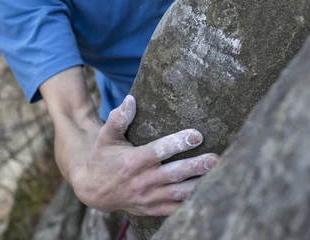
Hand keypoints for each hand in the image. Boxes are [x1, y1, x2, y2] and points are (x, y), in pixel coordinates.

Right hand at [69, 95, 217, 215]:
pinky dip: (191, 203)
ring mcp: (148, 198)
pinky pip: (175, 209)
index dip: (178, 143)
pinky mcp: (151, 209)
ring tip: (217, 174)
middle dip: (196, 166)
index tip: (197, 135)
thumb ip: (118, 118)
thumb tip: (130, 99)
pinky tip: (207, 193)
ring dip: (198, 185)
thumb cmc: (103, 156)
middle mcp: (142, 181)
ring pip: (178, 194)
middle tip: (215, 157)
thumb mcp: (106, 136)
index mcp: (132, 161)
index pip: (159, 151)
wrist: (93, 189)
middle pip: (174, 174)